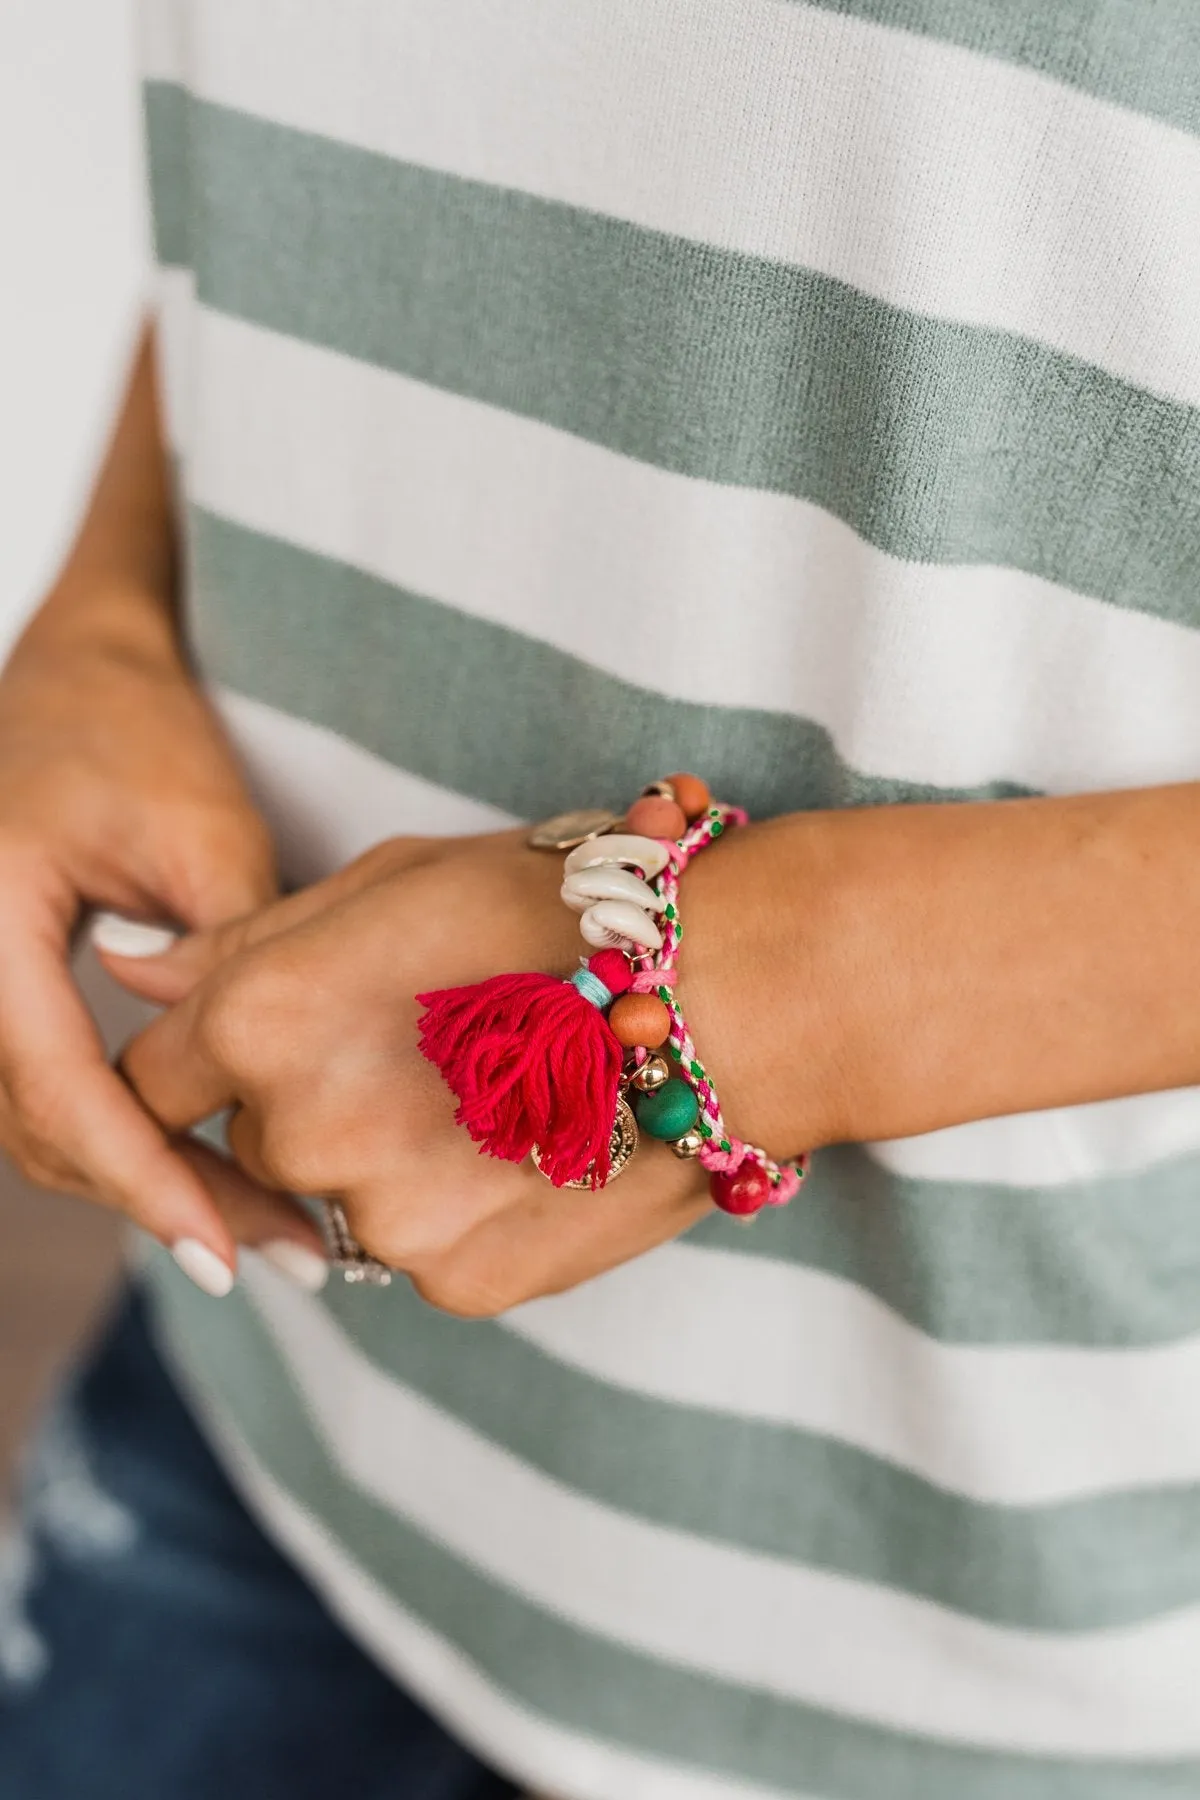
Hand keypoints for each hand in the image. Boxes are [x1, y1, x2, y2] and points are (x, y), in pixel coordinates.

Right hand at [0, 623, 327, 1289]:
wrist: (77, 673)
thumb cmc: (136, 729)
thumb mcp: (203, 828)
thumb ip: (229, 953)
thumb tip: (269, 1081)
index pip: (57, 1086)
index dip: (144, 1178)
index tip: (227, 1251)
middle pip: (43, 1129)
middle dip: (162, 1196)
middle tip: (283, 1250)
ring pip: (41, 1128)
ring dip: (147, 1181)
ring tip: (267, 1226)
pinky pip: (48, 1094)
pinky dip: (126, 1139)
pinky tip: (211, 1166)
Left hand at [107, 834, 713, 1316]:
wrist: (736, 992)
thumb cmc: (564, 906)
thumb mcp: (394, 882)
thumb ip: (243, 940)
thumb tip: (127, 973)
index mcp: (266, 1019)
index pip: (155, 1079)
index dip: (210, 1054)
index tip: (278, 1039)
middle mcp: (304, 1132)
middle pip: (254, 1140)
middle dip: (313, 1096)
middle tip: (433, 1040)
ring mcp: (383, 1222)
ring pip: (339, 1201)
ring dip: (386, 1156)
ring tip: (497, 1088)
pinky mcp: (459, 1283)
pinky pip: (418, 1250)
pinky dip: (456, 1206)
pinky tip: (532, 1143)